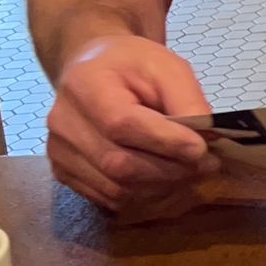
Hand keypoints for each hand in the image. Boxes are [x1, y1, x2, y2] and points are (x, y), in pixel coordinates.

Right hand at [45, 33, 218, 211]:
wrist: (91, 70)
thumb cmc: (131, 66)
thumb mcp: (166, 67)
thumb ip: (187, 99)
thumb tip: (204, 141)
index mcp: (85, 84)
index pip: (121, 124)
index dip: (164, 142)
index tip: (201, 149)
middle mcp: (63, 122)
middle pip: (119, 164)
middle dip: (170, 170)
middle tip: (206, 164)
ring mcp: (59, 152)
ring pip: (116, 189)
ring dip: (160, 187)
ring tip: (188, 170)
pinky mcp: (63, 173)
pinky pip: (108, 198)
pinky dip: (142, 195)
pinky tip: (161, 178)